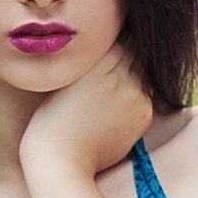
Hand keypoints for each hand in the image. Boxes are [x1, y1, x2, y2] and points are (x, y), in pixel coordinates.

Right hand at [18, 40, 153, 177]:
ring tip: (107, 96)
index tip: (104, 48)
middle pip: (134, 55)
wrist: (62, 160)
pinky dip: (134, 100)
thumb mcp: (65, 78)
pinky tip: (113, 112)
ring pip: (142, 76)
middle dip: (126, 59)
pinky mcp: (145, 114)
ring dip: (131, 79)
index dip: (113, 42)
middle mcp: (123, 72)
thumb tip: (114, 45)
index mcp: (99, 58)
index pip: (120, 38)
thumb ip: (91, 59)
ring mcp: (137, 94)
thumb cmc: (52, 119)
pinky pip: (145, 97)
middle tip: (106, 76)